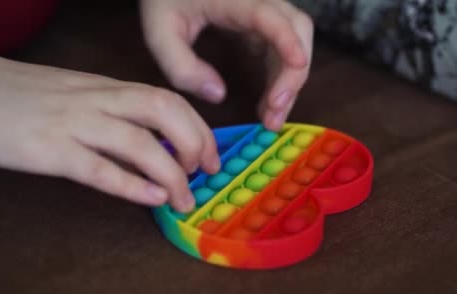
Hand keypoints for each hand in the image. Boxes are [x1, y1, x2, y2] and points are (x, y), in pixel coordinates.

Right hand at [0, 39, 218, 212]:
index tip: (210, 155)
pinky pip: (99, 168)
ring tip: (184, 199)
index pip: (166, 99)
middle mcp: (94, 99)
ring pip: (139, 142)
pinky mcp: (47, 150)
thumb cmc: (14, 95)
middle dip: (196, 143)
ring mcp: (72, 123)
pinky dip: (132, 185)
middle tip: (205, 174)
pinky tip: (152, 198)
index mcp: (102, 86)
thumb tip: (145, 144)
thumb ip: (107, 113)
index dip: (198, 127)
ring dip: (171, 174)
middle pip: (163, 111)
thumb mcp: (71, 95)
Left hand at [140, 0, 312, 130]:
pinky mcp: (264, 22)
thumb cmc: (165, 2)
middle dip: (292, 75)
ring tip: (271, 119)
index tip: (298, 64)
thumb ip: (182, 67)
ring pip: (297, 41)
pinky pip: (284, 48)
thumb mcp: (159, 34)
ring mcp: (265, 10)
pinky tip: (268, 102)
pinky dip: (281, 77)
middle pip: (297, 29)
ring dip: (290, 82)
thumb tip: (218, 95)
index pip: (269, 16)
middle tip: (274, 117)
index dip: (287, 38)